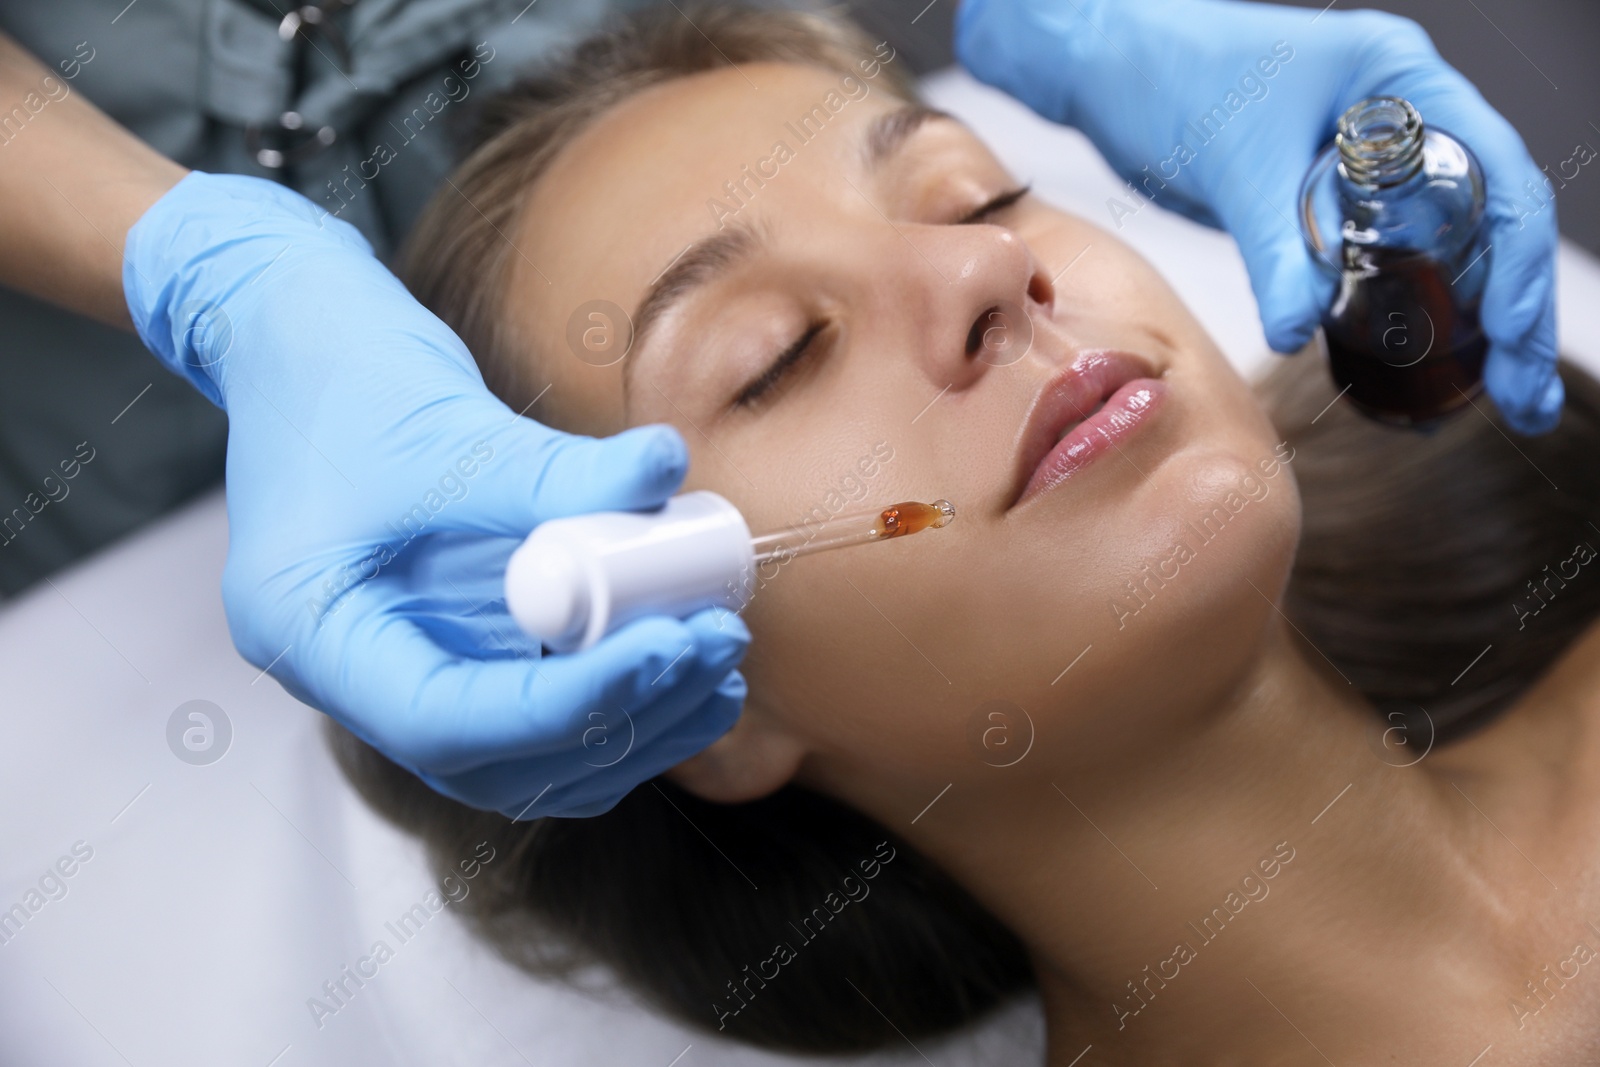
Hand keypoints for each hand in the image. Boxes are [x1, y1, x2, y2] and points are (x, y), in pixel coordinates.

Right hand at [124, 172, 749, 817]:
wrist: (302, 341)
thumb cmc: (340, 377)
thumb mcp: (444, 425)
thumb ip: (552, 471)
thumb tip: (664, 472)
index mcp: (312, 635)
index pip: (445, 723)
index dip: (570, 703)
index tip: (668, 649)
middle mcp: (355, 675)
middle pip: (497, 761)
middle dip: (620, 717)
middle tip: (714, 648)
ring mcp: (407, 666)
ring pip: (529, 757)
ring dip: (633, 722)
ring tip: (719, 658)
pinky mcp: (456, 645)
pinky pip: (542, 705)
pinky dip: (617, 694)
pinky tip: (688, 654)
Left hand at [955, 0, 1561, 433]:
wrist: (1105, 69)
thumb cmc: (1169, 75)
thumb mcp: (1236, 168)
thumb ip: (1276, 252)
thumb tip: (1301, 332)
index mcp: (1400, 80)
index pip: (1498, 175)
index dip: (1520, 264)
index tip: (1515, 335)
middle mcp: (1399, 114)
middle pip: (1487, 219)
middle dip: (1511, 312)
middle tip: (1521, 394)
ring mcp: (1364, 157)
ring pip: (1442, 245)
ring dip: (1468, 323)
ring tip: (1493, 396)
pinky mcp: (1321, 195)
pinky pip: (1382, 257)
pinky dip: (1403, 310)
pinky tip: (1415, 366)